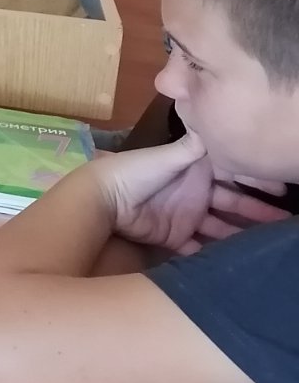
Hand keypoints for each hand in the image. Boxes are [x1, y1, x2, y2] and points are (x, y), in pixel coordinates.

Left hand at [92, 134, 287, 253]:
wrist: (103, 198)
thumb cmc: (135, 171)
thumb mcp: (169, 155)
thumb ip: (194, 145)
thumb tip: (217, 121)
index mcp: (194, 169)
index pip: (232, 175)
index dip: (255, 182)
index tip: (281, 190)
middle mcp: (194, 192)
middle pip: (232, 204)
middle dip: (257, 212)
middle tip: (284, 223)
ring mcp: (185, 216)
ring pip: (222, 228)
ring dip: (243, 236)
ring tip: (268, 245)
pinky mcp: (175, 238)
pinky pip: (201, 248)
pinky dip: (217, 254)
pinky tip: (238, 261)